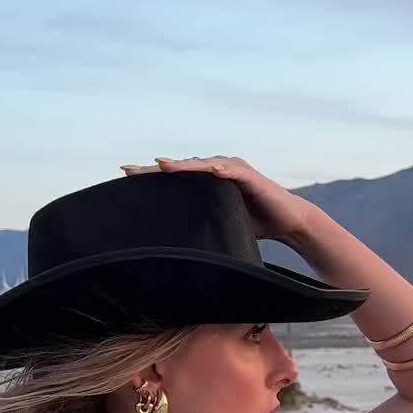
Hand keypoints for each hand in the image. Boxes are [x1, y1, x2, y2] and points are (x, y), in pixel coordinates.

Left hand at [120, 154, 308, 245]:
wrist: (288, 221)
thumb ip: (199, 225)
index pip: (175, 176)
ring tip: (162, 166)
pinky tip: (208, 169)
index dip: (151, 176)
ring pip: (202, 165)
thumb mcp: (220, 223)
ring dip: (183, 165)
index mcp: (207, 180)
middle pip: (182, 167)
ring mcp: (233, 169)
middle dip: (157, 169)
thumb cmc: (253, 223)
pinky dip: (220, 169)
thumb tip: (172, 247)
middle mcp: (217, 168)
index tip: (125, 176)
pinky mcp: (250, 176)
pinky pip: (232, 171)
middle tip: (129, 170)